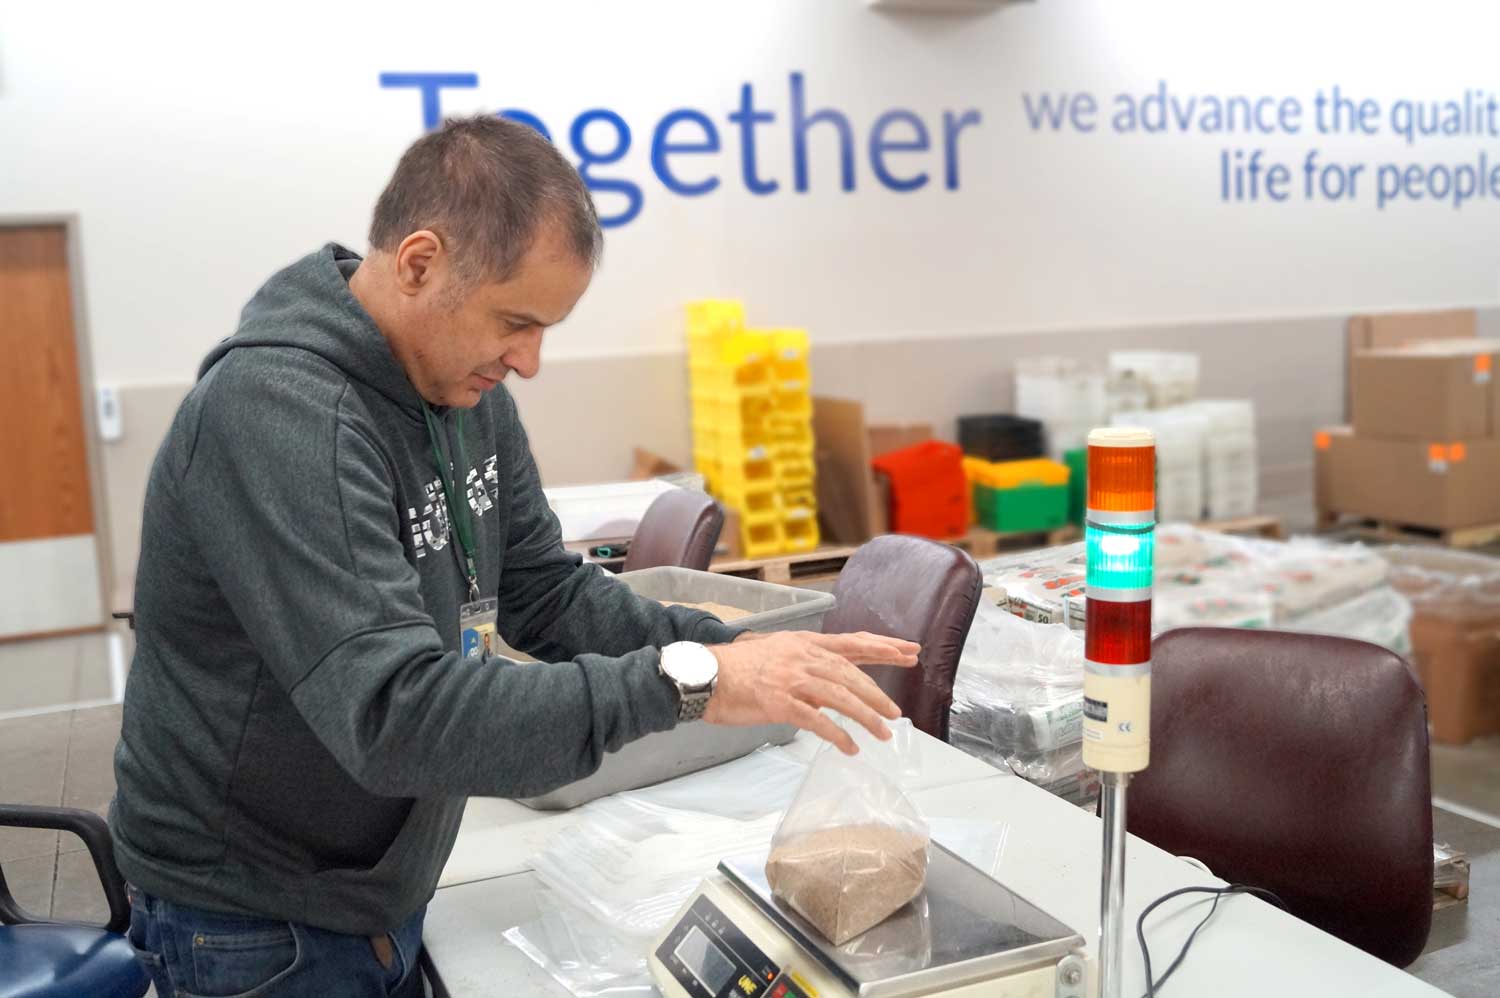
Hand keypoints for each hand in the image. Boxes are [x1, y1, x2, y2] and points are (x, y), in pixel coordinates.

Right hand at [703, 631, 920, 754]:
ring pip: (842, 696)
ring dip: (866, 717)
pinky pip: (818, 721)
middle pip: (852, 673)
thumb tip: (831, 679)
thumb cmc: (738, 668)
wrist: (706, 675)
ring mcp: (792, 679)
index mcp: (804, 643)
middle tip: (896, 713)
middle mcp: (802, 656)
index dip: (883, 648)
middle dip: (878, 694)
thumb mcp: (778, 652)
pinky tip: (850, 747)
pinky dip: (838, 735)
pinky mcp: (781, 702)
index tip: (908, 652)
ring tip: (882, 734)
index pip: (852, 643)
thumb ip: (806, 663)